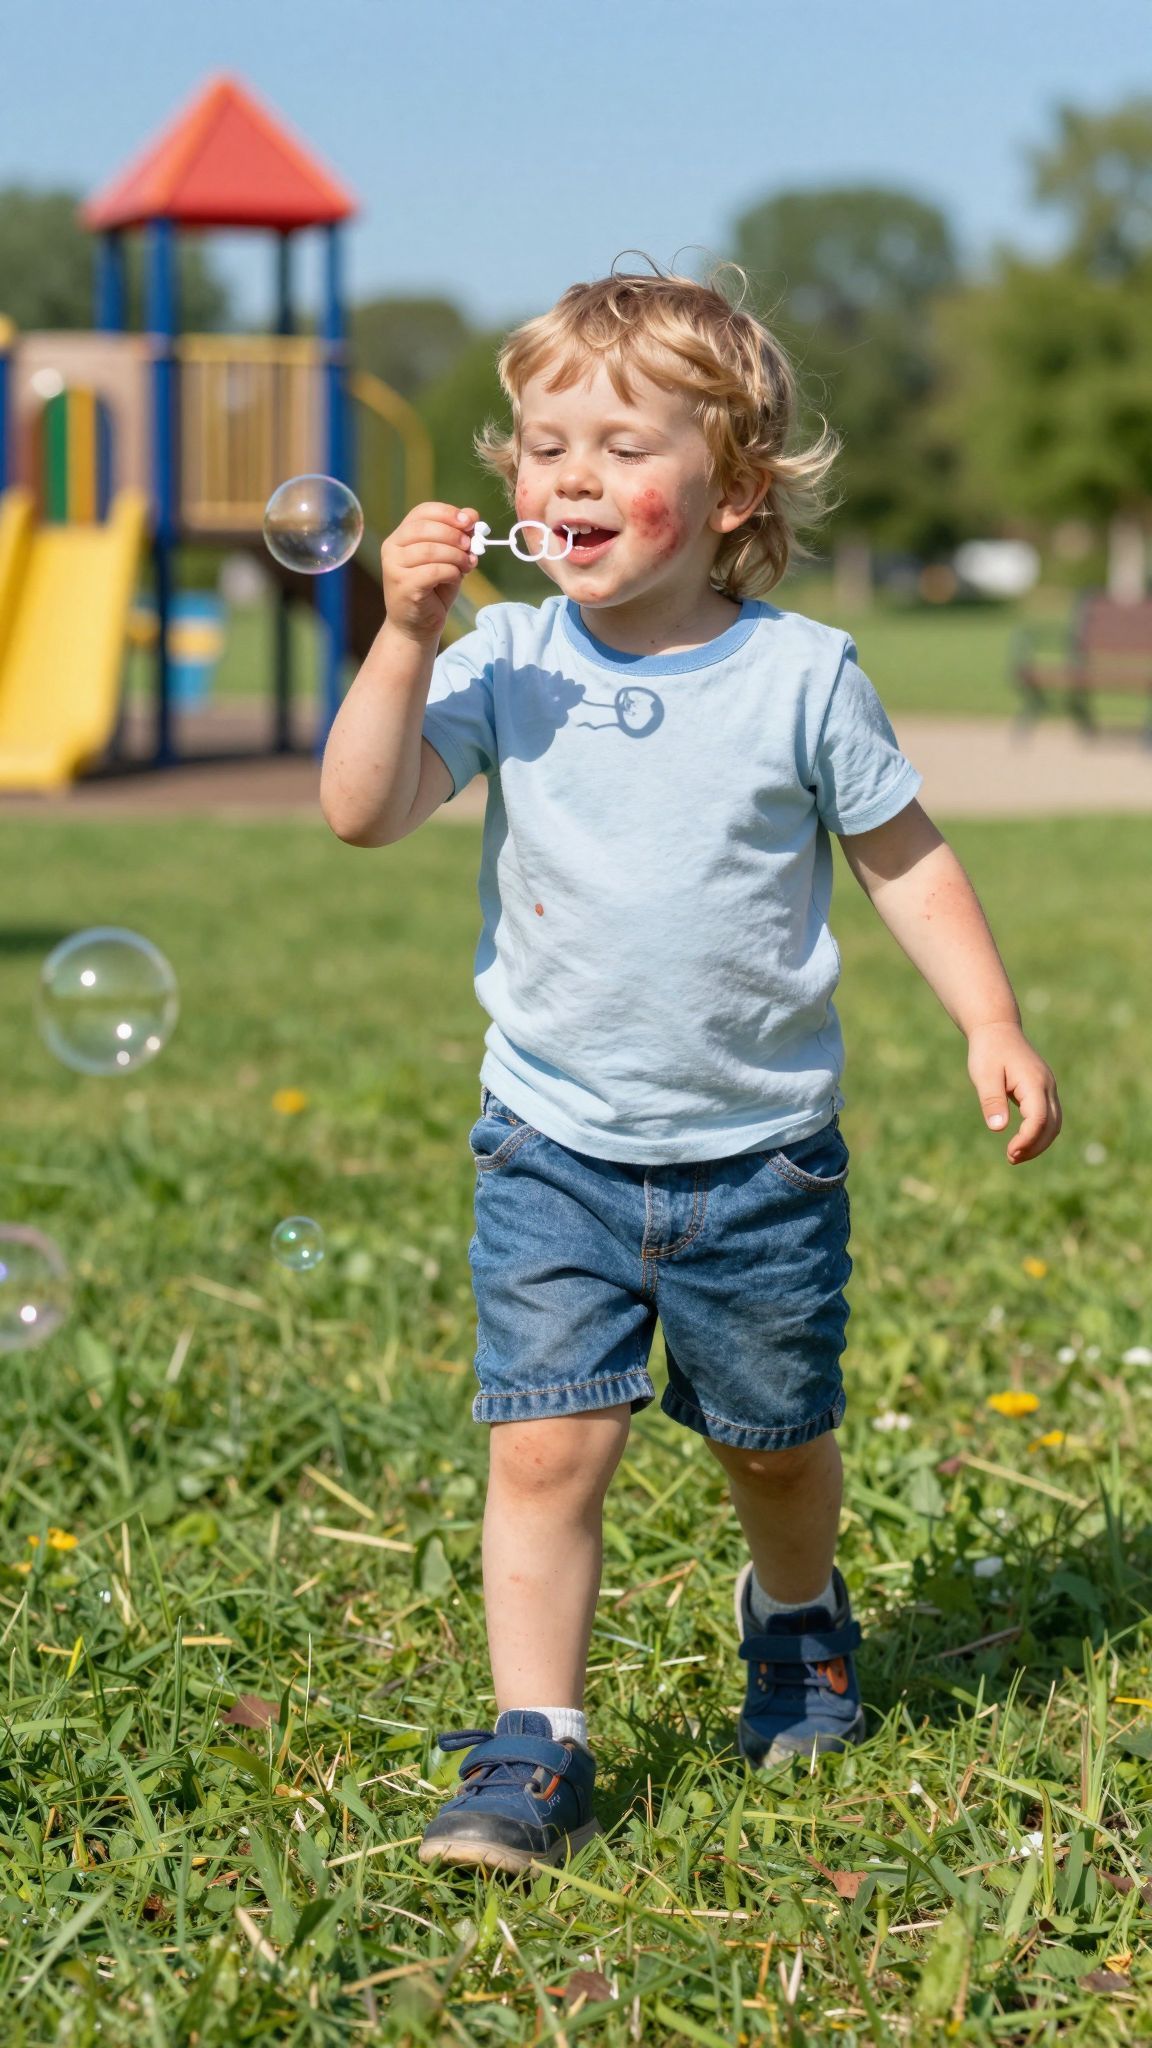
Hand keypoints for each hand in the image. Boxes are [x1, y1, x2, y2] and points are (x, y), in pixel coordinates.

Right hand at [379, 502, 479, 642]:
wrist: (417, 625)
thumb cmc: (433, 590)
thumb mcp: (449, 558)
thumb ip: (459, 536)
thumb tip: (472, 514)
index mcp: (401, 536)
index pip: (422, 511)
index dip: (448, 513)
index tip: (469, 521)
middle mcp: (392, 548)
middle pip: (425, 528)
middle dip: (454, 534)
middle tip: (471, 546)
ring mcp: (394, 567)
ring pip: (429, 550)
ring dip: (455, 555)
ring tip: (467, 565)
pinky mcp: (403, 585)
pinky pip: (433, 571)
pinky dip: (451, 572)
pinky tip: (456, 578)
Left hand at [967, 1022, 1061, 1163]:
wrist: (997, 1028)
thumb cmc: (988, 1051)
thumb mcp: (984, 1075)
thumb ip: (992, 1101)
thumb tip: (998, 1129)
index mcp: (1033, 1082)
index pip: (1039, 1119)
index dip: (1027, 1140)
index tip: (1010, 1152)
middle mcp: (1047, 1086)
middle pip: (1052, 1125)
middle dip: (1034, 1146)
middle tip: (1011, 1158)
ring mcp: (1048, 1087)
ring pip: (1054, 1123)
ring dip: (1039, 1143)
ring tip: (1015, 1155)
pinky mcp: (1044, 1089)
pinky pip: (1049, 1117)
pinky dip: (1039, 1133)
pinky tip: (1021, 1141)